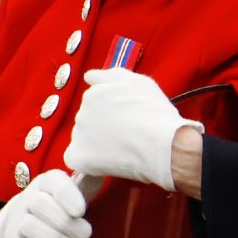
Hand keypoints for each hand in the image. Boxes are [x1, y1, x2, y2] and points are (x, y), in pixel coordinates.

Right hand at [0, 171, 91, 237]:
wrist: (18, 223)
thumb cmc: (58, 206)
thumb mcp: (73, 190)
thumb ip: (90, 182)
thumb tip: (104, 171)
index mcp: (47, 182)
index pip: (54, 182)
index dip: (68, 197)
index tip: (81, 211)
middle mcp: (29, 197)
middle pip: (41, 205)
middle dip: (68, 224)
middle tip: (85, 235)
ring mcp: (18, 220)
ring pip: (33, 227)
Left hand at [65, 68, 199, 192]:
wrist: (162, 144)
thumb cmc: (155, 114)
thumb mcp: (138, 82)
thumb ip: (110, 76)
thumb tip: (90, 76)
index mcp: (94, 95)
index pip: (94, 104)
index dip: (110, 114)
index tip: (124, 120)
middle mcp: (83, 113)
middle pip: (88, 122)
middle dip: (103, 127)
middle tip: (126, 134)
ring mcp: (79, 135)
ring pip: (83, 140)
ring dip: (97, 144)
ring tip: (121, 148)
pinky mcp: (80, 157)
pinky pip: (75, 159)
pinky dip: (87, 161)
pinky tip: (104, 161)